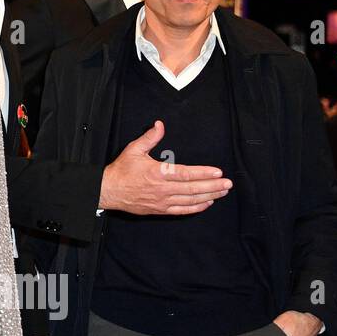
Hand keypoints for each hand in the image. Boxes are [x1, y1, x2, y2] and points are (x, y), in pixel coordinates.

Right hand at [99, 121, 232, 214]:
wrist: (108, 190)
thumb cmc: (121, 170)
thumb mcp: (133, 150)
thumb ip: (150, 138)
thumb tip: (160, 125)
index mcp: (157, 173)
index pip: (186, 173)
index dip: (203, 173)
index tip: (217, 171)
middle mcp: (162, 189)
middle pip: (193, 189)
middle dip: (213, 186)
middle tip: (228, 183)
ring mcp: (162, 201)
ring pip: (190, 200)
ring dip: (208, 196)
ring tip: (222, 192)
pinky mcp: (160, 210)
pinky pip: (182, 210)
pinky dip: (196, 208)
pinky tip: (206, 203)